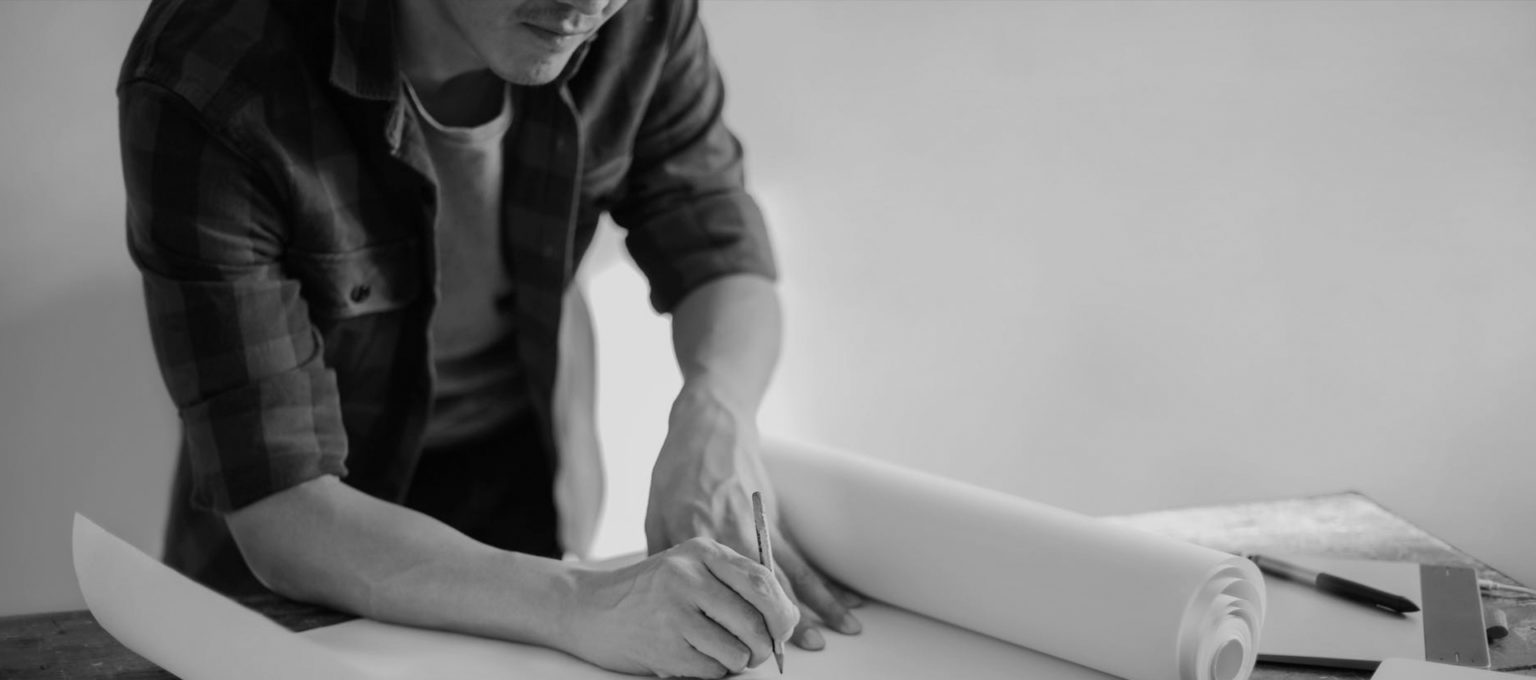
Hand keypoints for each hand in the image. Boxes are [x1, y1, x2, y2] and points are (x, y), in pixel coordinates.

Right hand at [567, 538, 797, 677]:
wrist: (588, 607)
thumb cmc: (650, 591)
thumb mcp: (690, 568)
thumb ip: (735, 583)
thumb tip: (787, 618)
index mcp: (702, 551)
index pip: (763, 581)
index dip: (783, 611)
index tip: (784, 628)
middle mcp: (688, 577)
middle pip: (756, 621)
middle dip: (766, 645)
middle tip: (758, 650)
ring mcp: (673, 612)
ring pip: (738, 651)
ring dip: (736, 661)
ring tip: (717, 651)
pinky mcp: (663, 646)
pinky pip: (713, 670)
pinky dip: (713, 672)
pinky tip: (694, 657)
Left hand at [645, 385, 863, 651]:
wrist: (709, 426)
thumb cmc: (676, 469)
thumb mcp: (654, 514)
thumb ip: (663, 559)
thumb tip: (667, 599)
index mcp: (697, 538)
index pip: (717, 590)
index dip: (733, 620)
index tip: (744, 647)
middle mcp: (732, 535)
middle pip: (761, 587)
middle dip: (783, 621)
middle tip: (802, 650)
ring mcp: (759, 527)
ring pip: (791, 574)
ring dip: (816, 605)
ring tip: (837, 633)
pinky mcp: (775, 520)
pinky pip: (803, 557)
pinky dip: (825, 581)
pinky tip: (846, 599)